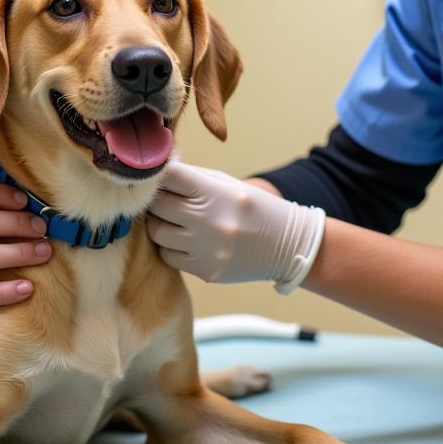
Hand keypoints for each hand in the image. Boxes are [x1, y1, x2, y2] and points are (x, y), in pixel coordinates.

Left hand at [146, 162, 325, 293]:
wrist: (287, 245)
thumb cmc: (253, 208)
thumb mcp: (228, 184)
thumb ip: (193, 177)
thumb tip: (157, 173)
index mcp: (215, 192)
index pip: (169, 177)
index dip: (159, 175)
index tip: (158, 178)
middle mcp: (209, 220)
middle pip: (156, 205)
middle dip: (155, 200)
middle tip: (160, 199)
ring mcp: (206, 249)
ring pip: (157, 233)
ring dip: (160, 224)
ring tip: (171, 220)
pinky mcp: (206, 271)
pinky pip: (169, 257)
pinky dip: (171, 247)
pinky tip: (185, 241)